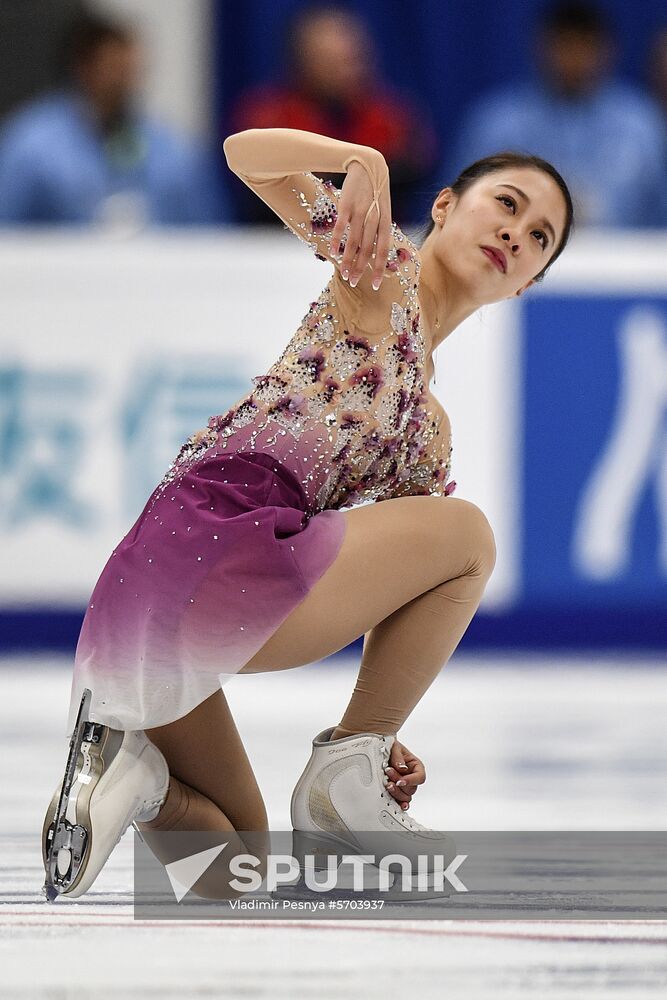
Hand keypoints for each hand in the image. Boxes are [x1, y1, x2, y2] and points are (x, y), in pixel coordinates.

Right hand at [329, 158, 392, 291]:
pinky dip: (336, 240)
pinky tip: (332, 252)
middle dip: (360, 269)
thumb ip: (379, 232)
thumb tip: (375, 255)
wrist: (368, 166)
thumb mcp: (382, 212)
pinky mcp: (347, 205)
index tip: (374, 285)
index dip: (378, 268)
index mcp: (385, 222)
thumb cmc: (375, 194)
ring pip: (354, 241)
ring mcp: (361, 211)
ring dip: (348, 260)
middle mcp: (374, 218)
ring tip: (343, 273)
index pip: (383, 250)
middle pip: (367, 249)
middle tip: (353, 283)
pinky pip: (341, 227)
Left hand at [383, 739, 425, 810]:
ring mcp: (405, 786)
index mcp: (416, 766)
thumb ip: (398, 757)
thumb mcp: (395, 747)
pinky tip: (397, 804)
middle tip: (388, 773)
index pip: (420, 777)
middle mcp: (412, 778)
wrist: (380, 750)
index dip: (411, 781)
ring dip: (396, 792)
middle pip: (411, 788)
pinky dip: (399, 804)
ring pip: (406, 796)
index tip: (400, 781)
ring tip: (387, 783)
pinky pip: (401, 801)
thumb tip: (402, 768)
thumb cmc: (391, 747)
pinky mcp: (397, 791)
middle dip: (399, 783)